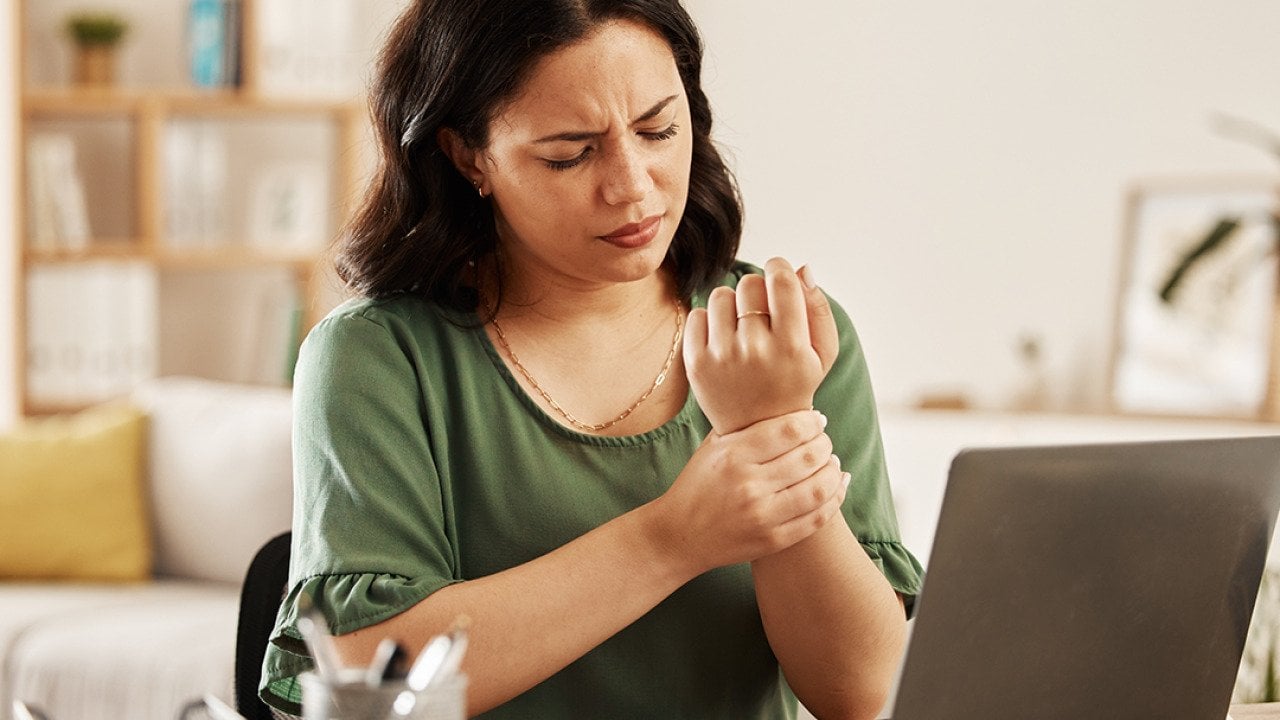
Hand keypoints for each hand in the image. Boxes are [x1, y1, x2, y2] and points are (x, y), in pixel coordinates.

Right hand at [651, 410, 849, 575]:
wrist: (680, 535)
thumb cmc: (698, 484)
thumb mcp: (713, 447)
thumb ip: (746, 426)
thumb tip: (788, 406)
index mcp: (733, 455)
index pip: (790, 430)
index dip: (812, 421)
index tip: (817, 419)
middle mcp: (749, 485)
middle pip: (809, 456)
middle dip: (825, 443)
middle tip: (824, 440)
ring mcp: (762, 516)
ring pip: (819, 487)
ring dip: (833, 470)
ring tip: (832, 461)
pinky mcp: (773, 540)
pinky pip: (817, 518)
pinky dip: (835, 498)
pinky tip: (838, 484)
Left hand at [683, 258, 839, 433]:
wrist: (758, 429)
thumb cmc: (794, 383)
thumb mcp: (822, 352)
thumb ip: (817, 308)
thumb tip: (799, 269)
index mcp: (791, 346)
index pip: (781, 282)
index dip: (778, 268)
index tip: (777, 273)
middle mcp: (756, 350)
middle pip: (749, 284)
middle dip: (757, 290)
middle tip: (761, 311)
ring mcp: (722, 357)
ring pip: (721, 295)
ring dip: (732, 304)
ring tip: (742, 327)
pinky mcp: (696, 362)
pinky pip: (697, 314)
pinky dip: (709, 321)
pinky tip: (723, 339)